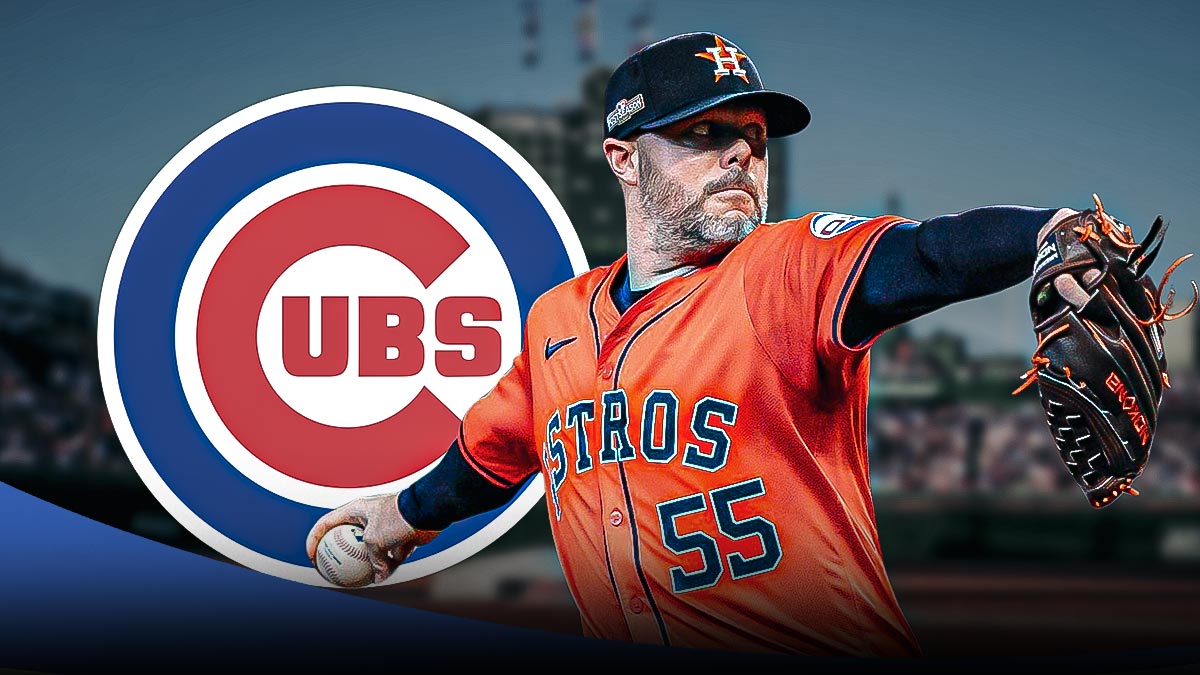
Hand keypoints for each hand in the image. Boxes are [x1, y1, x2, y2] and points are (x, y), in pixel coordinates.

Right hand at [305, 494, 438, 584]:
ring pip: (368, 550)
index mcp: (356, 509)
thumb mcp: (375, 540)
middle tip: (330, 571)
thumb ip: (372, 560)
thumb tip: (378, 577)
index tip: (311, 557)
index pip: (327, 523)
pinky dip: (385, 565)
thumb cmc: (397, 518)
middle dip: (338, 555)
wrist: (428, 509)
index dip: (314, 539)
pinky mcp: (398, 536)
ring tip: (355, 580)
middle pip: (347, 539)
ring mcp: (383, 527)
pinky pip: (388, 554)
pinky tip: (381, 579)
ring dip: (364, 564)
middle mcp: (368, 517)